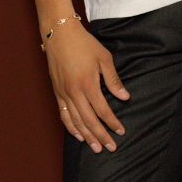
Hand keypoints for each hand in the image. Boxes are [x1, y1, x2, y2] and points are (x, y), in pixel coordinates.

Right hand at [45, 22, 129, 152]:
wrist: (59, 33)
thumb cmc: (84, 43)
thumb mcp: (104, 58)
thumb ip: (113, 80)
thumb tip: (124, 97)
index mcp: (88, 84)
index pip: (102, 110)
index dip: (112, 123)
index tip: (120, 132)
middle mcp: (74, 92)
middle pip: (89, 120)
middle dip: (101, 136)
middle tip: (110, 147)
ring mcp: (63, 93)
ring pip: (75, 121)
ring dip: (86, 136)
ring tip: (95, 147)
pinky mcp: (57, 92)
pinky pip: (63, 114)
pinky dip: (70, 127)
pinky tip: (78, 135)